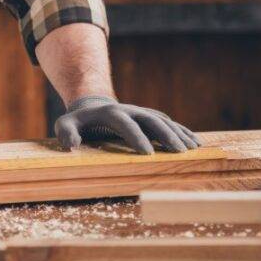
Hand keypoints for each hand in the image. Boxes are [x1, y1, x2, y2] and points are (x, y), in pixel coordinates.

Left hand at [53, 95, 201, 154]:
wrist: (92, 108)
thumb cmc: (78, 122)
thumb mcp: (65, 124)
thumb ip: (66, 132)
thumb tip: (71, 144)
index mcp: (110, 112)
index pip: (125, 123)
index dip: (136, 137)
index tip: (147, 152)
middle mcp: (129, 110)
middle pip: (150, 119)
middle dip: (165, 135)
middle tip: (178, 152)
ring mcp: (141, 112)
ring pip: (163, 120)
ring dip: (178, 133)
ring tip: (192, 149)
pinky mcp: (149, 117)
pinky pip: (168, 122)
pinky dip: (182, 131)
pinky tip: (195, 143)